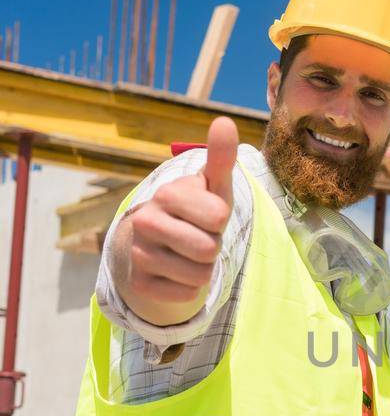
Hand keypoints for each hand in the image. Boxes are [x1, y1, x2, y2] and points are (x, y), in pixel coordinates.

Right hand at [122, 117, 237, 315]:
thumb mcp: (212, 187)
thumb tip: (224, 121)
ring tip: (187, 255)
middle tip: (197, 238)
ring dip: (202, 269)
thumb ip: (220, 158)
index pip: (218, 217)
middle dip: (212, 247)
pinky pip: (187, 294)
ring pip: (199, 275)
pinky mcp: (140, 285)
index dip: (220, 220)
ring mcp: (138, 254)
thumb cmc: (195, 212)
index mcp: (167, 194)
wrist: (157, 246)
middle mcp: (145, 221)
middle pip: (209, 249)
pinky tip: (174, 273)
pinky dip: (189, 288)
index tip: (206, 216)